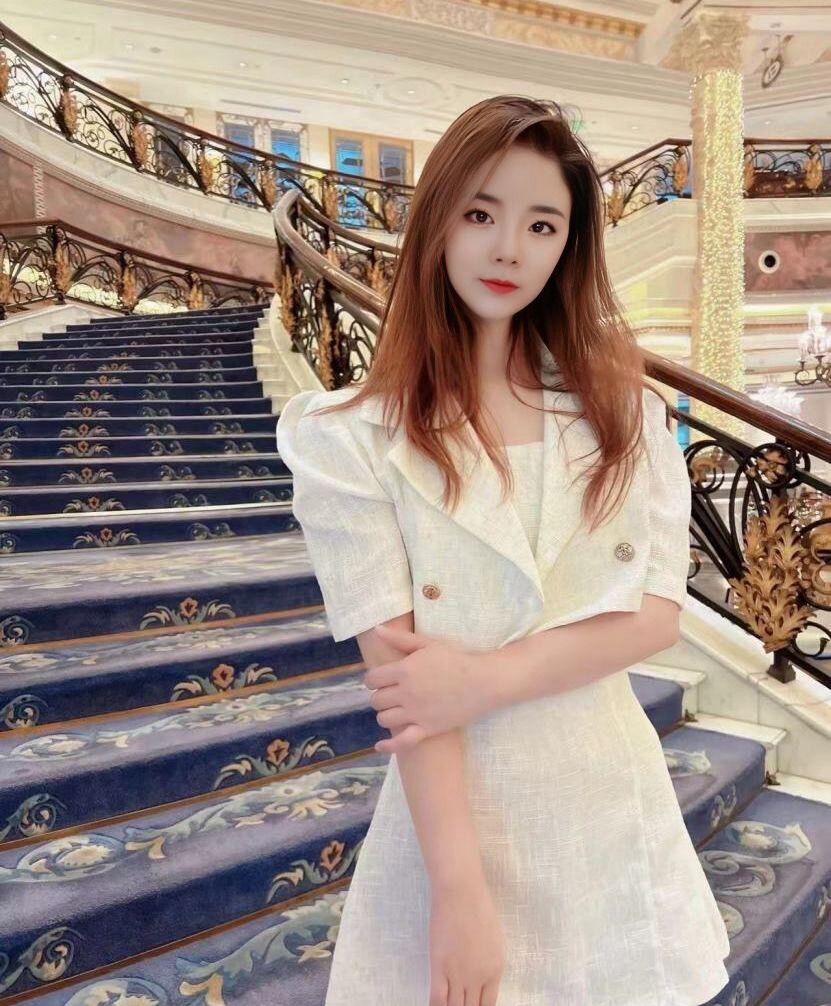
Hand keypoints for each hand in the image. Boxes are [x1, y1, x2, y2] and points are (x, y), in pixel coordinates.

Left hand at [364, 624, 491, 754]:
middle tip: (391, 694)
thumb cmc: (456, 659)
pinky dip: (388, 746)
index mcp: (404, 670)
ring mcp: (415, 713)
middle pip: (376, 700)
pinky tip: (380, 745)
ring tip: (396, 709)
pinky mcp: (427, 729)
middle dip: (381, 696)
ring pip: (384, 719)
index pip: (372, 679)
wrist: (483, 681)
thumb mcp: (428, 643)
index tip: (381, 680)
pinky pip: (401, 742)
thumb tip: (377, 629)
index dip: (373, 680)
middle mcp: (405, 693)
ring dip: (386, 714)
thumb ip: (400, 638)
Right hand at [428, 876, 504, 1005]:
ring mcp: (459, 974)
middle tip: (458, 1005)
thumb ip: (487, 962)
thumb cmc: (477, 905)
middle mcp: (479, 977)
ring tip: (448, 1004)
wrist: (461, 890)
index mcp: (495, 970)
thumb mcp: (492, 939)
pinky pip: (437, 999)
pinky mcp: (440, 966)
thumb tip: (478, 979)